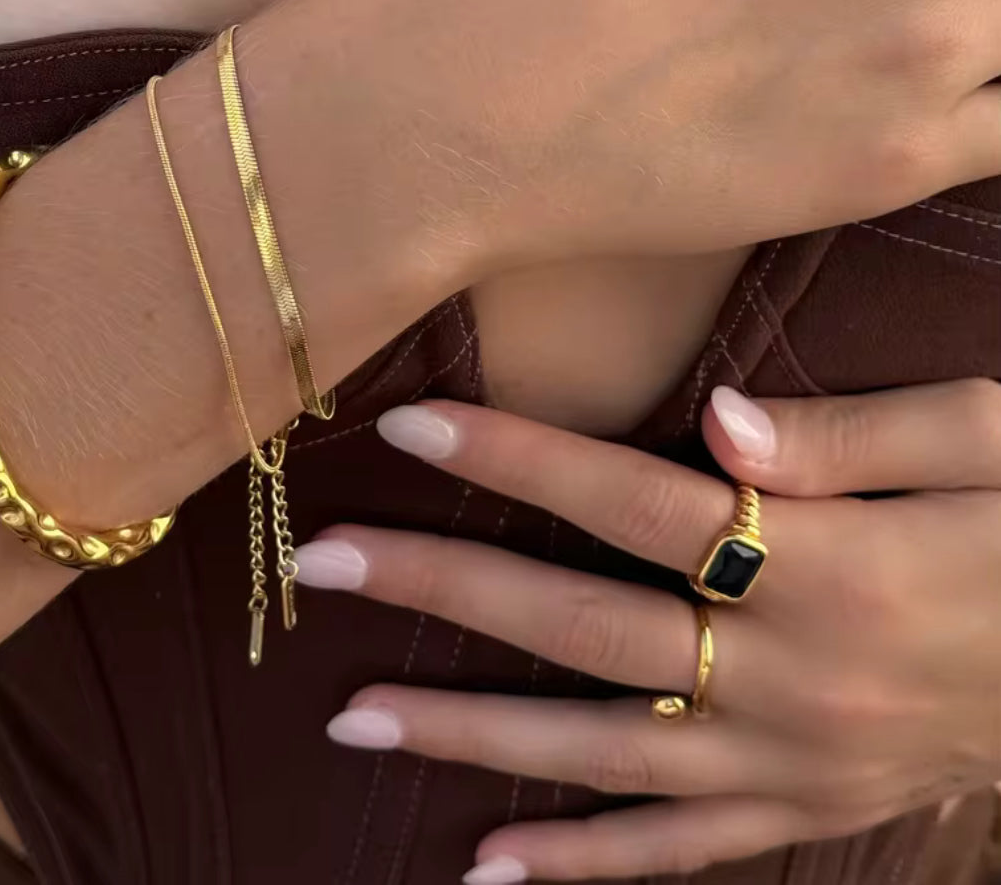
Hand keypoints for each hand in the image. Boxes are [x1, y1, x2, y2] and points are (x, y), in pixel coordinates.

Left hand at [294, 380, 1000, 880]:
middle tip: (325, 565)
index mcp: (832, 565)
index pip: (633, 502)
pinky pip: (676, 854)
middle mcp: (791, 673)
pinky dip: (578, 866)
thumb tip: (717, 419)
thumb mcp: (989, 441)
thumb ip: (850, 434)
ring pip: (599, 751)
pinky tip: (483, 867)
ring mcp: (791, 762)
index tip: (410, 427)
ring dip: (469, 733)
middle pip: (581, 624)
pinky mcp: (805, 813)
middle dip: (444, 589)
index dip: (516, 460)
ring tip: (352, 715)